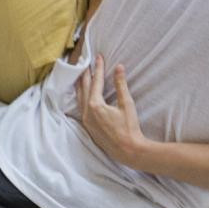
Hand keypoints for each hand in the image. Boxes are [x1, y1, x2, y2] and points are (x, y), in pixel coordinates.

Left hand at [75, 53, 147, 168]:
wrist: (127, 150)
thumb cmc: (129, 128)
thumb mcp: (126, 104)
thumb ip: (121, 85)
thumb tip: (119, 68)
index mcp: (95, 105)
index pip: (96, 81)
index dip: (98, 68)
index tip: (99, 57)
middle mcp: (86, 112)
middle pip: (83, 88)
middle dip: (85, 74)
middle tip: (86, 62)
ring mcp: (85, 120)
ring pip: (79, 98)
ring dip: (81, 85)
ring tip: (81, 75)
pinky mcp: (88, 127)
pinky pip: (80, 107)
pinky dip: (81, 97)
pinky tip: (82, 94)